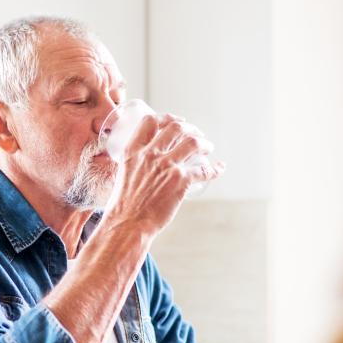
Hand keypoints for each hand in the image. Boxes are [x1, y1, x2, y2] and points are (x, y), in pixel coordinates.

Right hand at [101, 113, 221, 236]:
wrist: (127, 224)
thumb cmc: (123, 206)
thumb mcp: (123, 176)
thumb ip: (135, 166)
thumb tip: (145, 167)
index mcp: (133, 152)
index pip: (150, 122)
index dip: (166, 118)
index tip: (176, 122)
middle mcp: (150, 155)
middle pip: (176, 128)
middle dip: (190, 128)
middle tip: (197, 134)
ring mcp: (166, 167)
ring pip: (193, 143)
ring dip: (204, 143)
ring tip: (208, 147)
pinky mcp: (180, 182)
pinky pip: (204, 169)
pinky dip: (215, 169)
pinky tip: (219, 169)